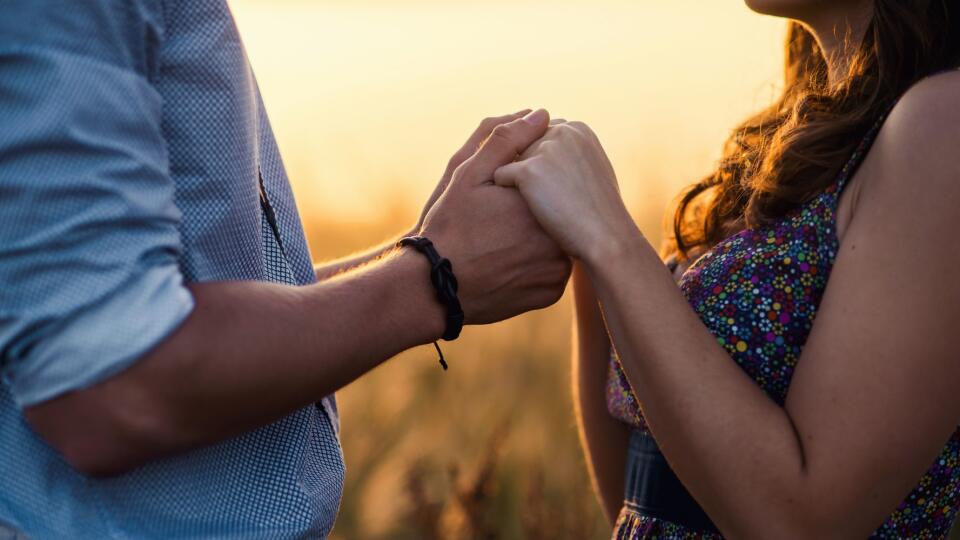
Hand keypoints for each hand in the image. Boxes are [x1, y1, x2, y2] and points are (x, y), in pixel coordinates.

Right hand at [420, 109, 571, 323]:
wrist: (435, 288)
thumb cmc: (449, 227)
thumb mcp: (468, 174)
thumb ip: (506, 140)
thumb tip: (540, 114)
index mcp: (542, 203)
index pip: (553, 180)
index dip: (530, 182)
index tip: (505, 193)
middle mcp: (558, 237)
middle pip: (558, 210)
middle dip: (537, 209)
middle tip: (501, 220)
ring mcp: (557, 269)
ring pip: (558, 240)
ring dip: (540, 236)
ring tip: (504, 240)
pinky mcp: (551, 293)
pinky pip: (552, 270)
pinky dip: (537, 263)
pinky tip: (510, 261)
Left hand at [493, 122, 636, 262]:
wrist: (605, 236)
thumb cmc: (601, 212)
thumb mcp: (593, 170)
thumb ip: (572, 155)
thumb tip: (551, 156)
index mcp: (579, 129)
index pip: (543, 134)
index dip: (542, 162)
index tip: (551, 184)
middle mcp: (562, 131)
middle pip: (525, 146)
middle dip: (527, 170)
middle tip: (544, 197)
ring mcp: (545, 149)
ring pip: (511, 160)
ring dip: (517, 181)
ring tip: (539, 204)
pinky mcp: (529, 170)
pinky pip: (500, 176)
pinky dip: (505, 193)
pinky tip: (525, 210)